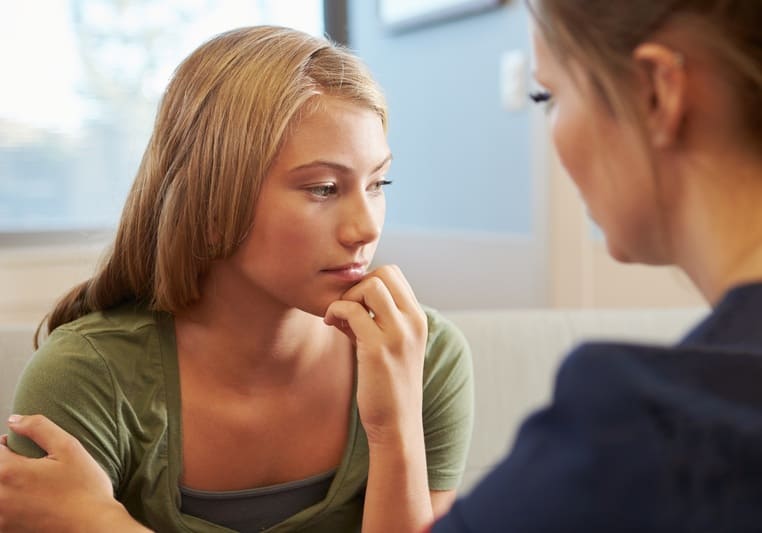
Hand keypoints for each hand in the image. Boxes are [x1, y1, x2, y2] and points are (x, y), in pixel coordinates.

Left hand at [0, 415, 149, 532]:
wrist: (93, 527)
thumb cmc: (85, 489)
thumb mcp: (69, 448)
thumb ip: (39, 428)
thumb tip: (14, 420)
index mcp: (10, 471)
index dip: (8, 444)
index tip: (24, 448)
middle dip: (8, 464)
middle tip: (29, 467)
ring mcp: (1, 517)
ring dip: (8, 484)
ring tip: (30, 485)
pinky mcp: (8, 530)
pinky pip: (2, 512)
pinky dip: (10, 504)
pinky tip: (30, 503)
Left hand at [325, 265, 432, 531]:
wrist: (397, 426)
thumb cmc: (389, 386)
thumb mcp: (391, 347)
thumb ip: (377, 320)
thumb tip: (349, 300)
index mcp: (418, 318)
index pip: (394, 274)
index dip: (369, 281)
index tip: (356, 305)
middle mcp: (413, 322)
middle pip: (384, 272)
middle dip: (358, 285)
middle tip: (346, 309)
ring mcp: (397, 335)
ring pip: (370, 285)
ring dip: (347, 296)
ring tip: (338, 319)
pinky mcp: (377, 350)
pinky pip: (351, 310)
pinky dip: (335, 311)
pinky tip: (331, 326)